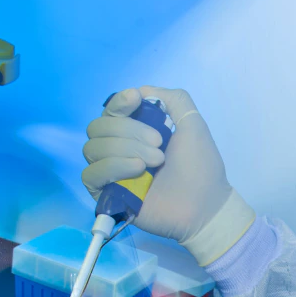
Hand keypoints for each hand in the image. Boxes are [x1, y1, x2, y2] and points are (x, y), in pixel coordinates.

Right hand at [82, 86, 255, 264]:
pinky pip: (91, 174)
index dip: (119, 102)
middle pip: (98, 127)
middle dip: (128, 130)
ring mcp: (112, 172)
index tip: (136, 100)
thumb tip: (140, 91)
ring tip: (155, 161)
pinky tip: (137, 170)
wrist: (204, 205)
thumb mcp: (192, 122)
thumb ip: (173, 99)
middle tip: (159, 144)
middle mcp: (119, 149)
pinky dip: (112, 167)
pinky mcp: (107, 195)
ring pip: (92, 148)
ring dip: (124, 149)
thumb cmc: (200, 165)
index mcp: (136, 131)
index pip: (111, 110)